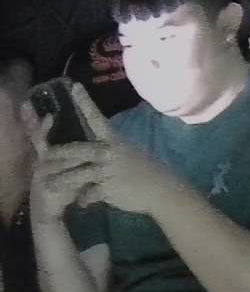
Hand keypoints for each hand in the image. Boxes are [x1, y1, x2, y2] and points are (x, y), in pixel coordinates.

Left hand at [28, 82, 177, 217]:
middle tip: (45, 154)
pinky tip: (79, 204)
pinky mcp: (108, 189)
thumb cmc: (149, 171)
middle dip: (59, 153)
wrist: (162, 191)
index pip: (97, 119)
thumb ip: (112, 150)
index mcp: (115, 142)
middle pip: (78, 150)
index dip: (85, 103)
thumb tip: (99, 148)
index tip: (74, 87)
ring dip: (61, 180)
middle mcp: (109, 154)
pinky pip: (90, 194)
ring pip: (78, 174)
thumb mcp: (131, 153)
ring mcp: (108, 172)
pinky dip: (84, 199)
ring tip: (47, 185)